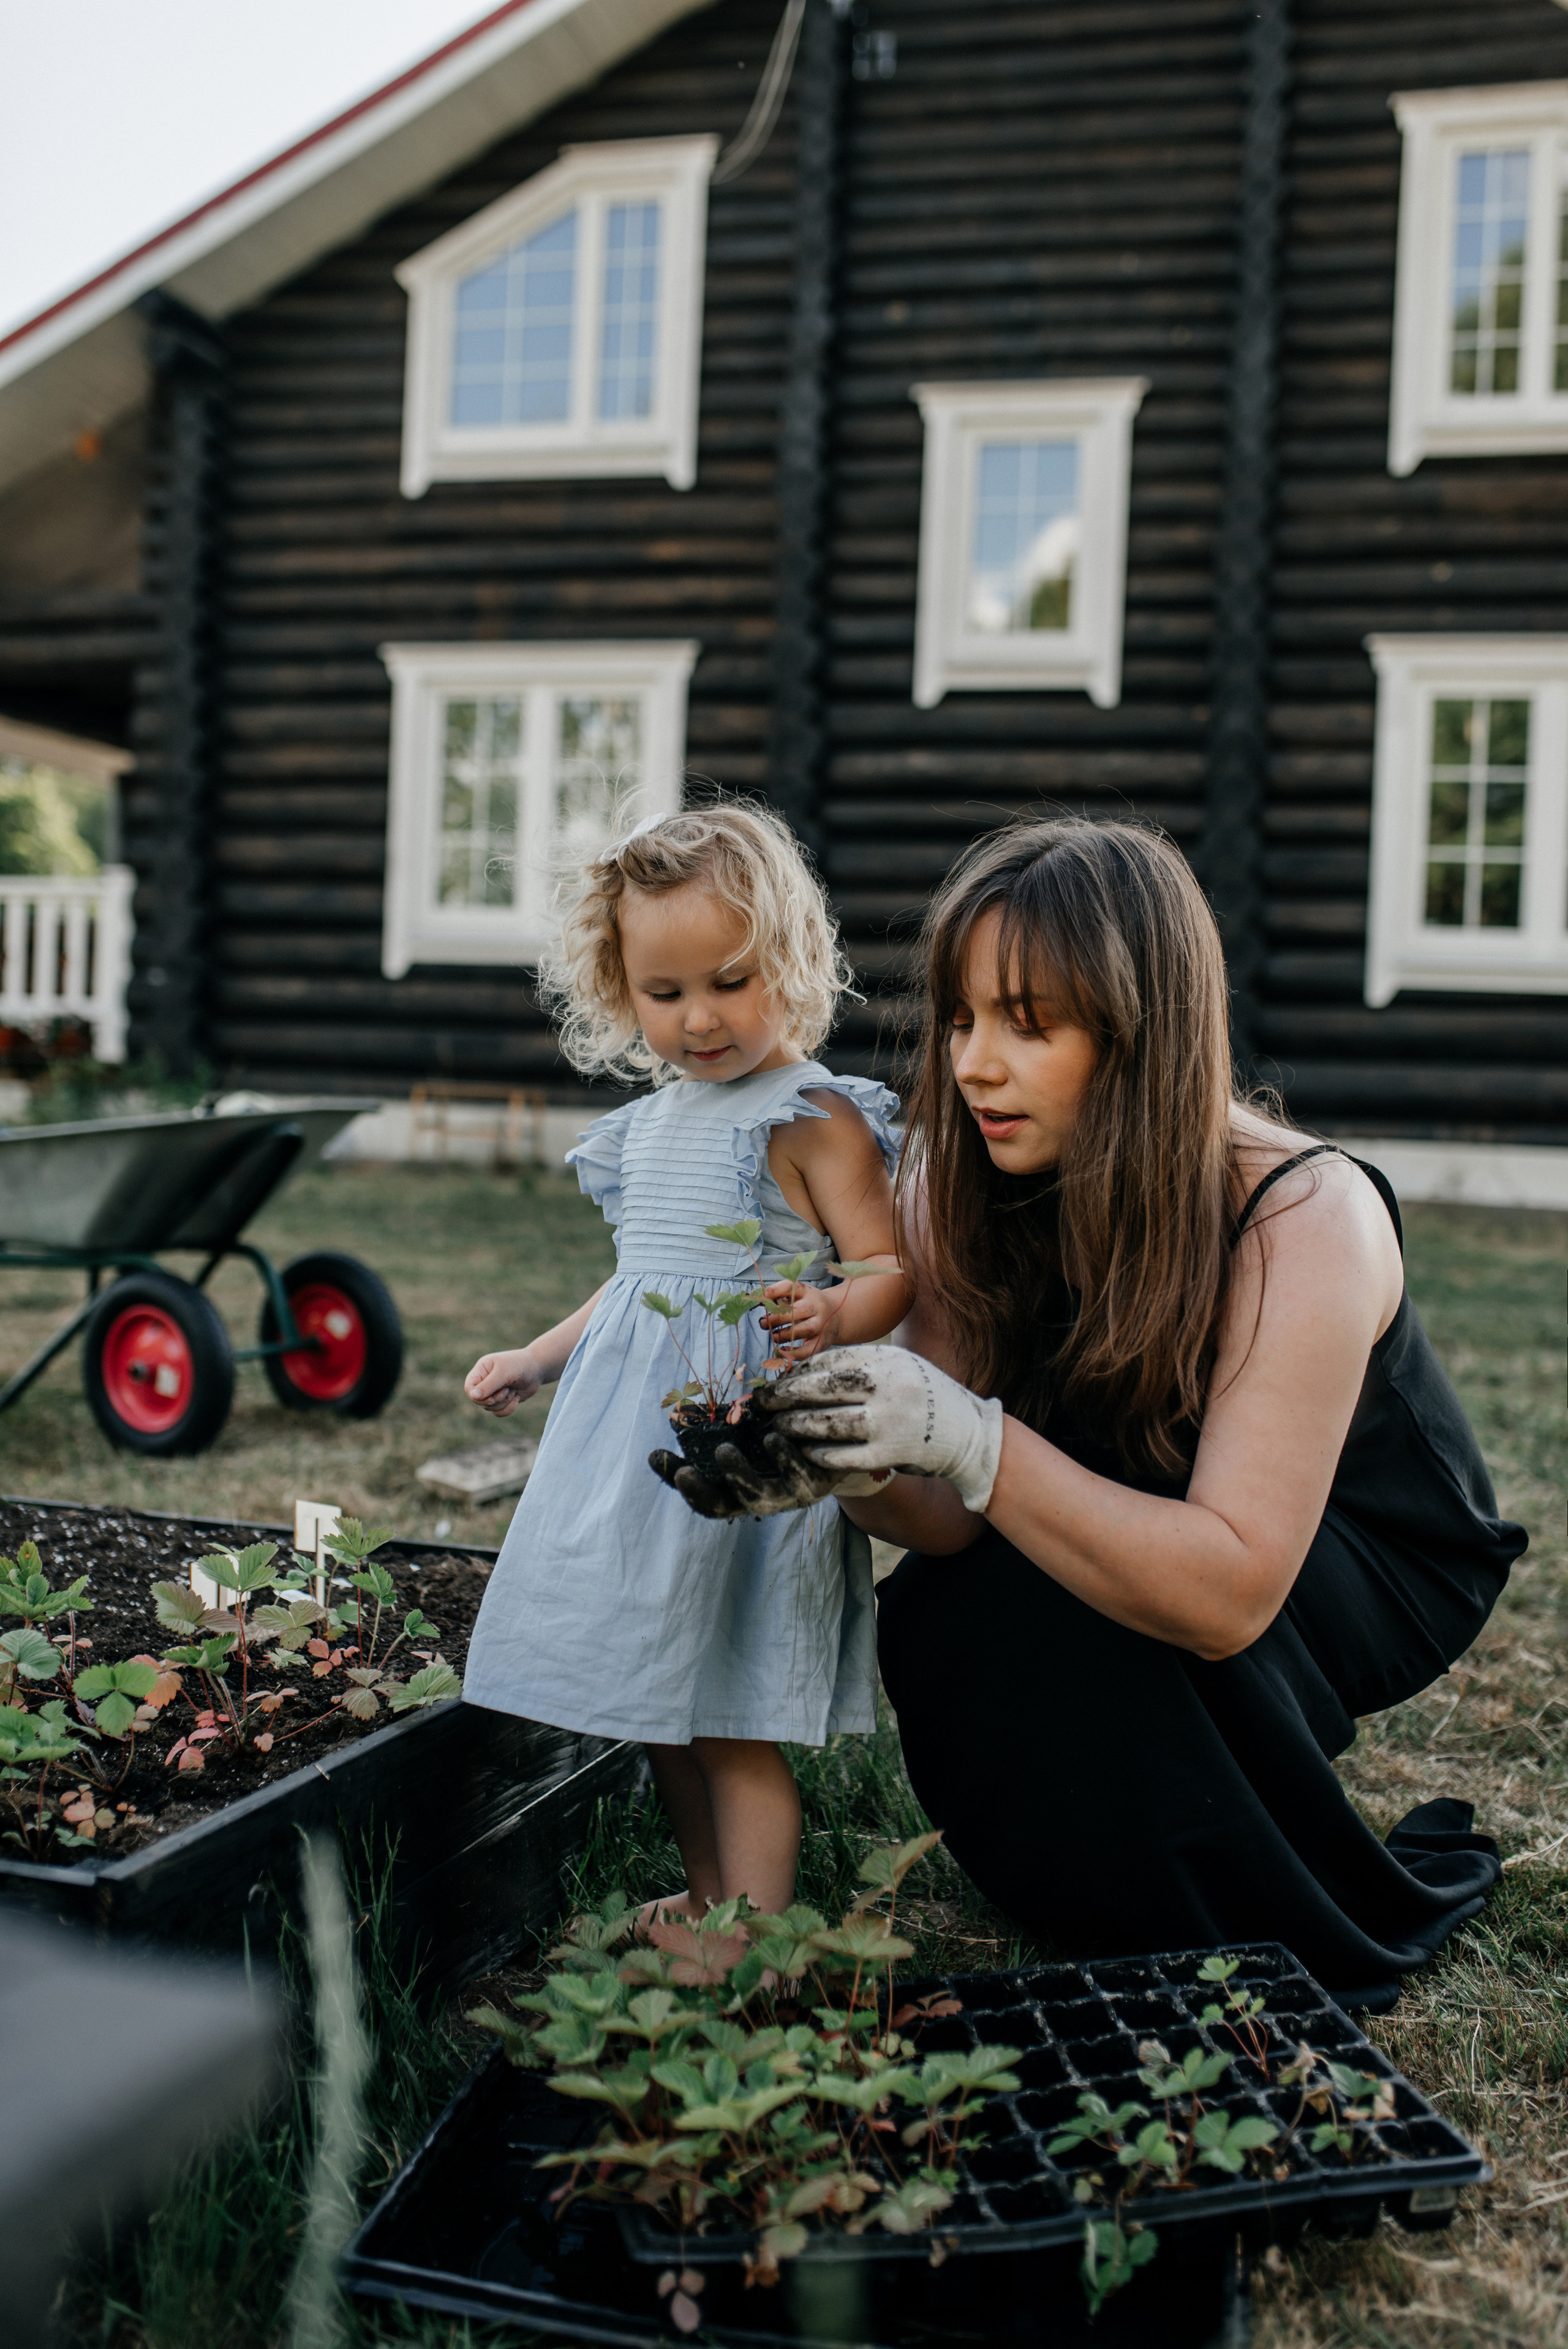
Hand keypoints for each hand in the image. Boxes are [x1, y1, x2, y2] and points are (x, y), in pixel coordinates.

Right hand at [464, 1346, 542, 1417]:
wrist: (538, 1369)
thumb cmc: (520, 1365)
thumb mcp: (504, 1372)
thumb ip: (489, 1384)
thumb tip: (473, 1395)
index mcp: (481, 1370)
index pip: (469, 1387)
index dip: (477, 1396)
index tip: (491, 1397)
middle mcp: (484, 1381)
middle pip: (479, 1401)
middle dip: (496, 1399)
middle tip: (508, 1389)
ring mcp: (492, 1392)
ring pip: (489, 1408)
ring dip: (504, 1402)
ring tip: (513, 1390)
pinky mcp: (502, 1400)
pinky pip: (498, 1413)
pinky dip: (509, 1408)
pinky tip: (517, 1397)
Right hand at [649, 1432, 891, 1521]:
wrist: (846, 1439)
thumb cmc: (791, 1430)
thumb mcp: (756, 1425)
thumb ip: (726, 1423)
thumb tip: (685, 1410)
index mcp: (740, 1485)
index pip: (700, 1490)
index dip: (676, 1479)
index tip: (656, 1456)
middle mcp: (761, 1496)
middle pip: (722, 1506)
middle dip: (700, 1493)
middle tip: (685, 1472)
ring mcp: (788, 1494)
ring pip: (759, 1498)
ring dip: (739, 1476)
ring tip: (724, 1451)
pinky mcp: (818, 1484)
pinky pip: (799, 1475)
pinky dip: (784, 1458)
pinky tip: (773, 1437)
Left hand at [757, 1279, 837, 1363]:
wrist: (837, 1316)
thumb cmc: (809, 1305)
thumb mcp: (799, 1295)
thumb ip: (779, 1297)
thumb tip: (757, 1299)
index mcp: (807, 1292)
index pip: (791, 1287)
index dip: (775, 1291)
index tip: (762, 1297)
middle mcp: (816, 1307)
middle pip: (796, 1311)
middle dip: (776, 1318)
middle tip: (763, 1322)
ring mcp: (821, 1324)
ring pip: (802, 1330)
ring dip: (783, 1335)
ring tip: (773, 1336)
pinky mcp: (822, 1341)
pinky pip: (808, 1350)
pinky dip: (794, 1353)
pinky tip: (782, 1351)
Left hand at [759, 1345, 1003, 1514]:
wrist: (968, 1432)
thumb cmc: (924, 1396)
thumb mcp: (898, 1366)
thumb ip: (860, 1366)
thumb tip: (805, 1371)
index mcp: (887, 1360)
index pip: (830, 1361)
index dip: (798, 1372)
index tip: (777, 1380)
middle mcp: (888, 1387)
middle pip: (823, 1389)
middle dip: (786, 1395)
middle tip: (762, 1402)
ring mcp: (889, 1422)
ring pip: (828, 1424)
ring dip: (797, 1426)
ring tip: (778, 1426)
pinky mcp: (889, 1454)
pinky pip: (843, 1454)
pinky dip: (820, 1453)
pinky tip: (805, 1451)